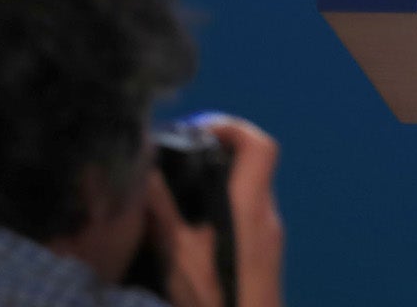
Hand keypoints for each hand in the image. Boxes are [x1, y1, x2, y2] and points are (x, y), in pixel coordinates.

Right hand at [145, 116, 283, 306]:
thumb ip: (162, 212)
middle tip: (181, 160)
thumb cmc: (215, 297)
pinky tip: (194, 227)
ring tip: (180, 192)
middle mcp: (267, 213)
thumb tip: (146, 172)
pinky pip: (249, 214)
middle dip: (219, 154)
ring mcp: (270, 234)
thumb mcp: (177, 255)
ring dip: (221, 183)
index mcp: (249, 205)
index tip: (198, 130)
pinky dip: (225, 207)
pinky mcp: (266, 253)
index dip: (233, 128)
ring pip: (250, 191)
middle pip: (254, 165)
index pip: (261, 145)